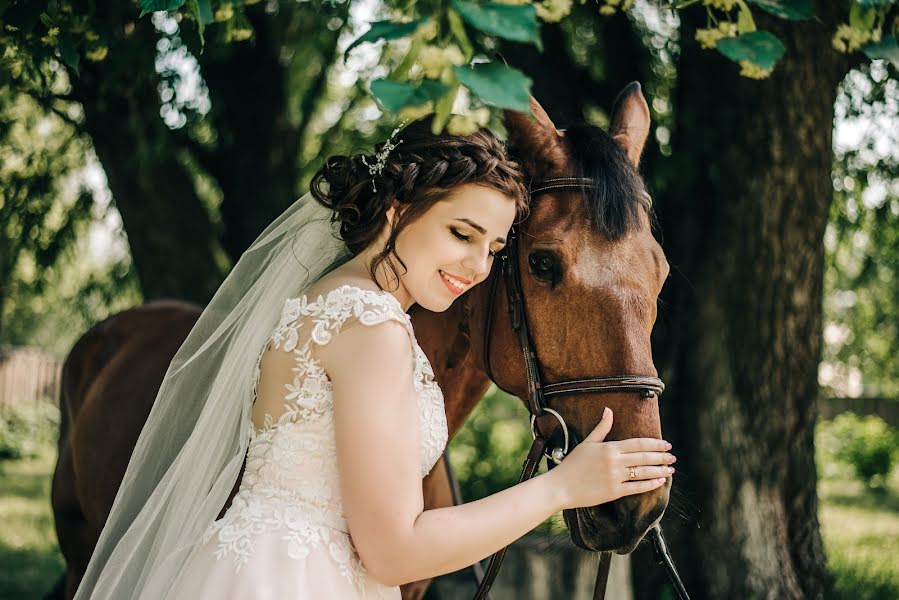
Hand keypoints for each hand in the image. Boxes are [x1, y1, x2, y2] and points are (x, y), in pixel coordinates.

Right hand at [548, 407, 673, 508]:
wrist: (561, 486)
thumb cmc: (572, 464)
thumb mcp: (587, 443)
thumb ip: (601, 428)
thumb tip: (609, 410)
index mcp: (609, 448)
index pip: (638, 444)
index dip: (654, 444)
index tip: (667, 444)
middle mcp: (614, 461)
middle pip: (644, 457)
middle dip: (661, 457)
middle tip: (673, 457)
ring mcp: (615, 477)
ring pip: (643, 472)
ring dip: (660, 470)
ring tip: (671, 469)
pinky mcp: (614, 492)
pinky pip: (637, 488)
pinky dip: (650, 484)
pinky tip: (660, 481)